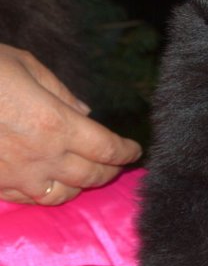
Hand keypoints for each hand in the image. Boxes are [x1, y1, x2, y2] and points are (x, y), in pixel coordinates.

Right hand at [0, 44, 141, 204]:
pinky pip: (28, 199)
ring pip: (61, 195)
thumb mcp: (26, 66)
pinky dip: (46, 194)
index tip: (135, 151)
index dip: (125, 152)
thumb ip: (60, 92)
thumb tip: (83, 111)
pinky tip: (49, 184)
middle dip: (110, 171)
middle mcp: (41, 155)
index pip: (106, 148)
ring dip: (80, 186)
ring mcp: (15, 175)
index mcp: (56, 122)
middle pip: (90, 176)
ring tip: (88, 177)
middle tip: (118, 165)